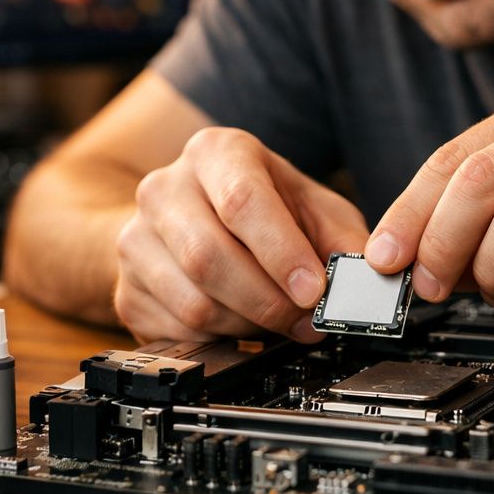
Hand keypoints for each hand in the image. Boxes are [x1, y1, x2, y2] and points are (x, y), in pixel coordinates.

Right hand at [114, 127, 368, 343]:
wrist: (184, 217)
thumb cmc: (257, 208)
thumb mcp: (310, 207)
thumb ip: (341, 239)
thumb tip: (367, 279)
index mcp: (214, 153)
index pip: (242, 201)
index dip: (282, 253)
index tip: (314, 289)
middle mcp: (164, 189)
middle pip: (210, 257)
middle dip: (269, 301)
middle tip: (306, 319)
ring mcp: (136, 240)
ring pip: (195, 303)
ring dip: (249, 325)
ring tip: (279, 320)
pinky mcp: (126, 290)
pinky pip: (178, 332)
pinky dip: (221, 340)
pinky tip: (242, 325)